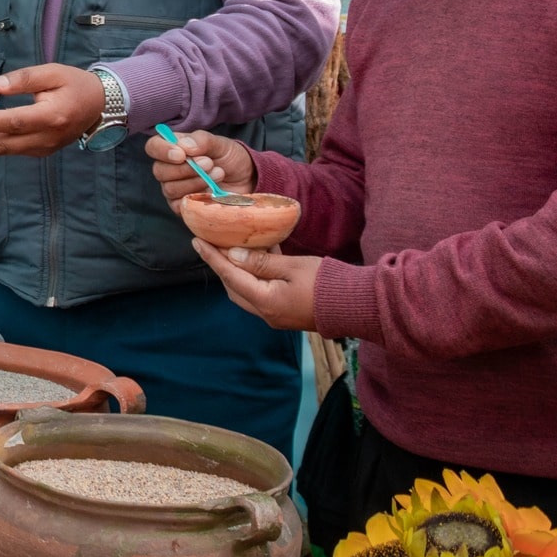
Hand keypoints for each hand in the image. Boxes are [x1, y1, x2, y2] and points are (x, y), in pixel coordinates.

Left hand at [0, 64, 103, 156]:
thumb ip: (24, 79)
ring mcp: (42, 148)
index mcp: (51, 117)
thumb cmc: (76, 84)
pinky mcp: (38, 151)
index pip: (13, 122)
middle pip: (1, 144)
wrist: (100, 106)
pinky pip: (8, 150)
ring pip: (2, 151)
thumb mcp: (53, 72)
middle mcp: (45, 138)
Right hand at [150, 130, 256, 206]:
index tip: (182, 154)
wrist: (247, 179)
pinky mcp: (183, 206)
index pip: (153, 147)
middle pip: (159, 171)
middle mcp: (170, 169)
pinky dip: (197, 196)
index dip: (162, 151)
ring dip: (195, 181)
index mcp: (173, 149)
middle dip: (185, 168)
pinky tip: (212, 190)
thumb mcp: (221, 144)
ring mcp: (175, 189)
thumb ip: (202, 141)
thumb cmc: (230, 158)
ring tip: (218, 173)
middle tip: (209, 162)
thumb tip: (184, 146)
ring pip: (170, 188)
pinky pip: (179, 205)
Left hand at [194, 240, 319, 330]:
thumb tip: (233, 255)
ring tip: (235, 247)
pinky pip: (262, 292)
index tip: (197, 241)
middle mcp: (267, 313)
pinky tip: (261, 256)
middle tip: (214, 243)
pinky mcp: (286, 312)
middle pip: (234, 287)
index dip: (212, 258)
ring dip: (240, 270)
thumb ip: (261, 262)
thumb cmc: (328, 283)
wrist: (360, 305)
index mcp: (266, 302)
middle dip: (223, 265)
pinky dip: (257, 275)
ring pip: (247, 291)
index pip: (230, 276)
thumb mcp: (293, 266)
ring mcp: (277, 315)